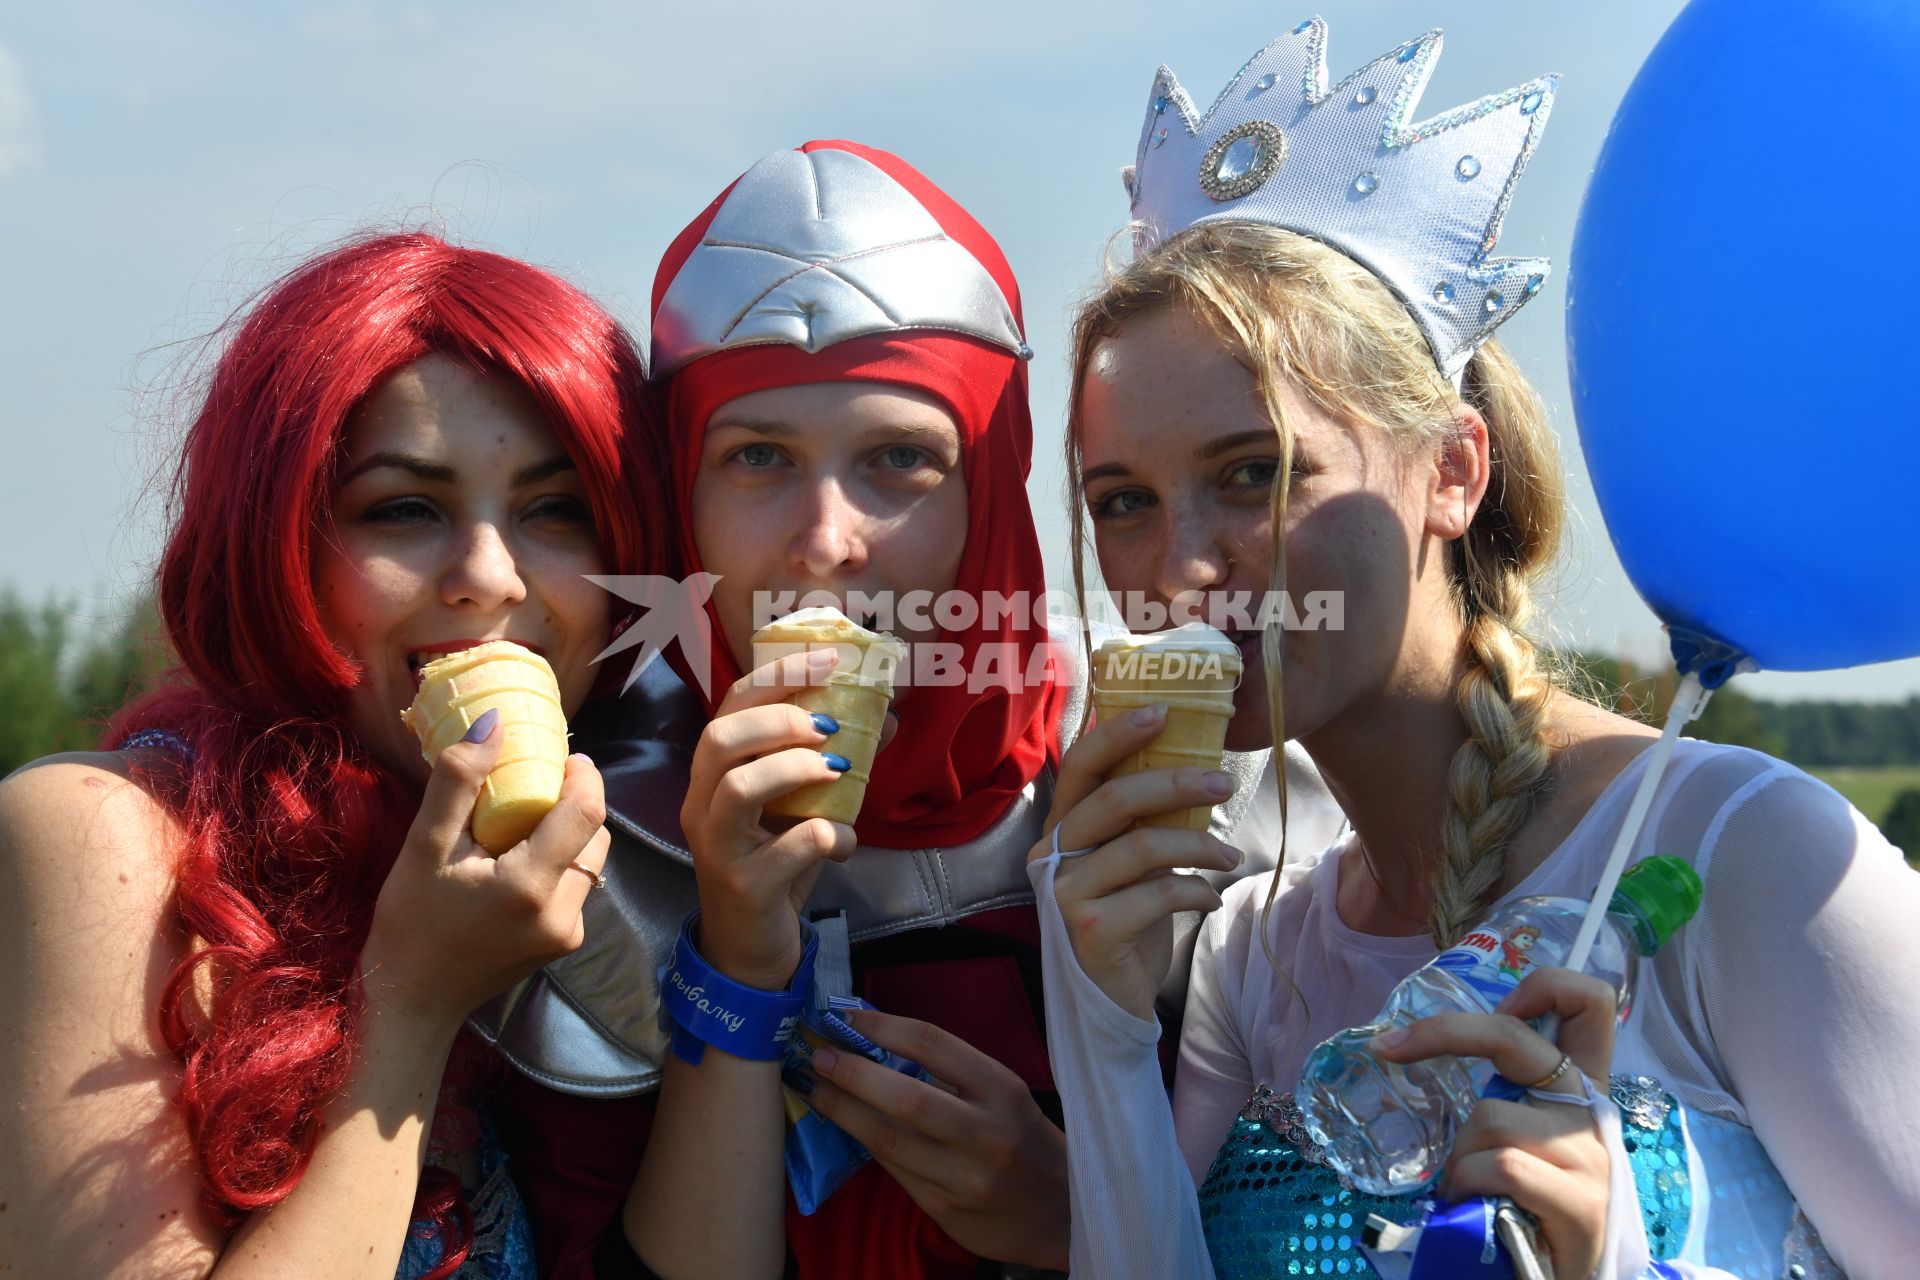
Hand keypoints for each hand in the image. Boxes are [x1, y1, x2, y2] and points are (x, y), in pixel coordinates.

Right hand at [361, 711, 611, 1031]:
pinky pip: (576, 888)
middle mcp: (564, 914)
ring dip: (569, 835)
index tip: (564, 754)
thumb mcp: (423, 848)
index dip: (584, 776)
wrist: (411, 1002)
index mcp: (531, 886)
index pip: (587, 814)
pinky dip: (558, 865)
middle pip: (596, 837)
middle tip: (537, 784)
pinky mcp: (563, 945)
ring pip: (590, 864)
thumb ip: (459, 782)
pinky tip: (518, 860)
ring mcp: (568, 935)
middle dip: (576, 804)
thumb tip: (494, 722)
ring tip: (524, 822)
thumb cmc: (410, 924)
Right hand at [681, 649, 857, 990]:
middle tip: (827, 724)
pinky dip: (830, 836)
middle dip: (778, 718)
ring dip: (795, 768)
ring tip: (836, 770)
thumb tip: (885, 717)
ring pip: (738, 788)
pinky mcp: (744, 887)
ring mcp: (717, 848)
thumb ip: (829, 763)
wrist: (751, 948)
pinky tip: (846, 844)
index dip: (777, 676)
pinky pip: (789, 848)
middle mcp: (701, 806)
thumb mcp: (800, 808)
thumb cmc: (775, 866)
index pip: (729, 706)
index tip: (831, 659)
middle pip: (719, 739)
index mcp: (711, 776)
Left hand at [802, 1010, 1068, 1269]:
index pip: (935, 1045)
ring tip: (815, 1088)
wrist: (1061, 1212)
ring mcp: (965, 1176)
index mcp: (1003, 1090)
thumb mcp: (1005, 1097)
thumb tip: (879, 1042)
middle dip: (852, 1073)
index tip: (848, 1017)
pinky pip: (893, 1169)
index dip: (884, 1026)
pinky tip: (844, 1124)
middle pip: (905, 1097)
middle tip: (818, 1055)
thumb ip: (953, 1074)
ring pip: (889, 1139)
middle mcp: (986, 1133)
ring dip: (843, 1110)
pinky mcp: (945, 1208)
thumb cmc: (1025, 1141)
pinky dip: (863, 1141)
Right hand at [1029, 702, 1240, 1018]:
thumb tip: (1193, 767)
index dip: (1117, 733)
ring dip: (1200, 844)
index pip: (1078, 765)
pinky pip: (1159, 894)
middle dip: (1175, 782)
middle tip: (1224, 781)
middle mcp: (1049, 855)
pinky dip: (1197, 892)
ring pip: (1143, 846)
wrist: (1108, 1001)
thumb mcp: (1126, 863)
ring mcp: (1065, 893)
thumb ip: (1138, 822)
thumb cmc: (1124, 921)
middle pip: (1113, 798)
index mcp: (1057, 829)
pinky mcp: (1091, 929)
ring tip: (1230, 855)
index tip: (1163, 711)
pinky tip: (1210, 899)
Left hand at [1374, 967, 1618, 1279]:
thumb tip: (1421, 1051)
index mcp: (1582, 1086)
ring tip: (1465, 1188)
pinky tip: (1472, 1206)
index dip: (1547, 985)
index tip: (1502, 1006)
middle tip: (1388, 1048)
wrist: (1561, 1277)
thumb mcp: (1526, 1138)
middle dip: (1442, 1033)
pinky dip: (1466, 1184)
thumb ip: (1505, 1098)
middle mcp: (1591, 1110)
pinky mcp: (1580, 1201)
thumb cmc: (1533, 1205)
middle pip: (1514, 1037)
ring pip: (1488, 1118)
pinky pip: (1496, 1165)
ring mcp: (1588, 1154)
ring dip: (1457, 1155)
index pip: (1591, 1003)